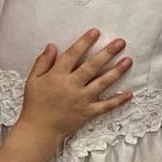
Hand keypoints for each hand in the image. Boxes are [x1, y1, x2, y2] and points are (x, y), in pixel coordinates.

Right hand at [17, 30, 131, 141]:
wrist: (39, 129)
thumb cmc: (34, 104)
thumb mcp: (33, 80)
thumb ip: (42, 62)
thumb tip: (52, 46)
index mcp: (57, 76)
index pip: (72, 55)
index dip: (84, 43)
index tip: (96, 32)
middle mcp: (71, 86)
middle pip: (92, 66)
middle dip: (107, 53)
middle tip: (120, 42)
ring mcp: (81, 99)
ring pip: (102, 83)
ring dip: (116, 72)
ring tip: (128, 60)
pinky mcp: (88, 112)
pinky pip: (105, 106)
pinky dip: (118, 100)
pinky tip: (129, 93)